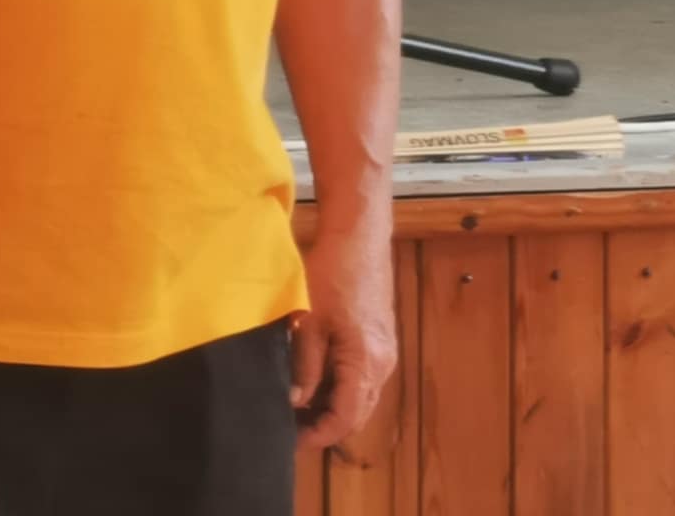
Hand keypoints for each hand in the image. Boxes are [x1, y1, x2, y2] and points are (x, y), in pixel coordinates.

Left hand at [290, 230, 397, 449]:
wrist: (359, 235)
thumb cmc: (333, 273)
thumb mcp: (310, 323)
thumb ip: (305, 368)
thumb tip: (296, 403)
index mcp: (366, 362)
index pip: (345, 419)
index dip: (317, 436)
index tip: (288, 439)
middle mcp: (383, 363)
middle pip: (357, 413)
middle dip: (324, 425)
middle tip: (289, 426)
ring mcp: (386, 350)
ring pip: (361, 396)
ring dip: (332, 406)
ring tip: (297, 404)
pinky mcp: (382, 338)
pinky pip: (363, 377)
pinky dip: (341, 387)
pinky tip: (315, 378)